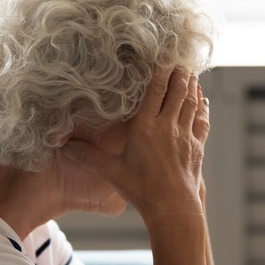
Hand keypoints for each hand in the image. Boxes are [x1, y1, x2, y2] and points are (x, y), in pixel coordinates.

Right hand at [61, 66, 209, 221]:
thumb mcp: (111, 172)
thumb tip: (63, 147)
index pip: (156, 90)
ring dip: (191, 85)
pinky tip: (202, 99)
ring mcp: (186, 136)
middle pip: (177, 90)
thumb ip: (88, 157)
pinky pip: (201, 119)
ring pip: (191, 102)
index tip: (164, 55)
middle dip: (179, 72)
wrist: (173, 209)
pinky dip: (202, 106)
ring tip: (190, 72)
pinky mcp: (197, 147)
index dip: (161, 70)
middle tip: (180, 57)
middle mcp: (168, 127)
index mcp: (146, 128)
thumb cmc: (141, 191)